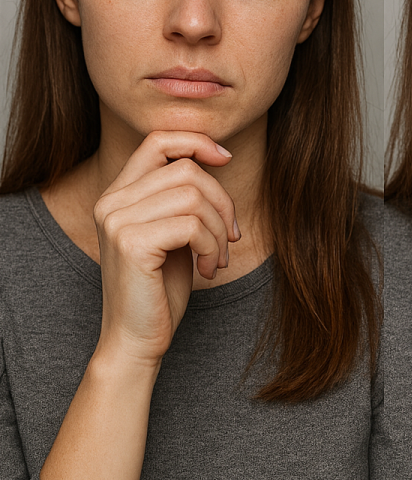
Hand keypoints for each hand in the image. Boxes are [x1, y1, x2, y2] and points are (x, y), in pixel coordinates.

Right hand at [92, 131, 238, 366]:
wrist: (137, 338)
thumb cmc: (162, 285)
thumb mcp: (176, 230)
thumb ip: (184, 193)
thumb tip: (218, 154)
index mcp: (119, 193)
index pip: (158, 140)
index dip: (197, 142)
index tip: (226, 158)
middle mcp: (111, 201)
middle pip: (187, 170)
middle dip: (222, 202)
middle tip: (232, 237)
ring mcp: (117, 221)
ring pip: (194, 197)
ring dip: (220, 230)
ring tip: (218, 257)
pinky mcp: (131, 243)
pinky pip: (192, 225)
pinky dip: (212, 246)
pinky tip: (209, 269)